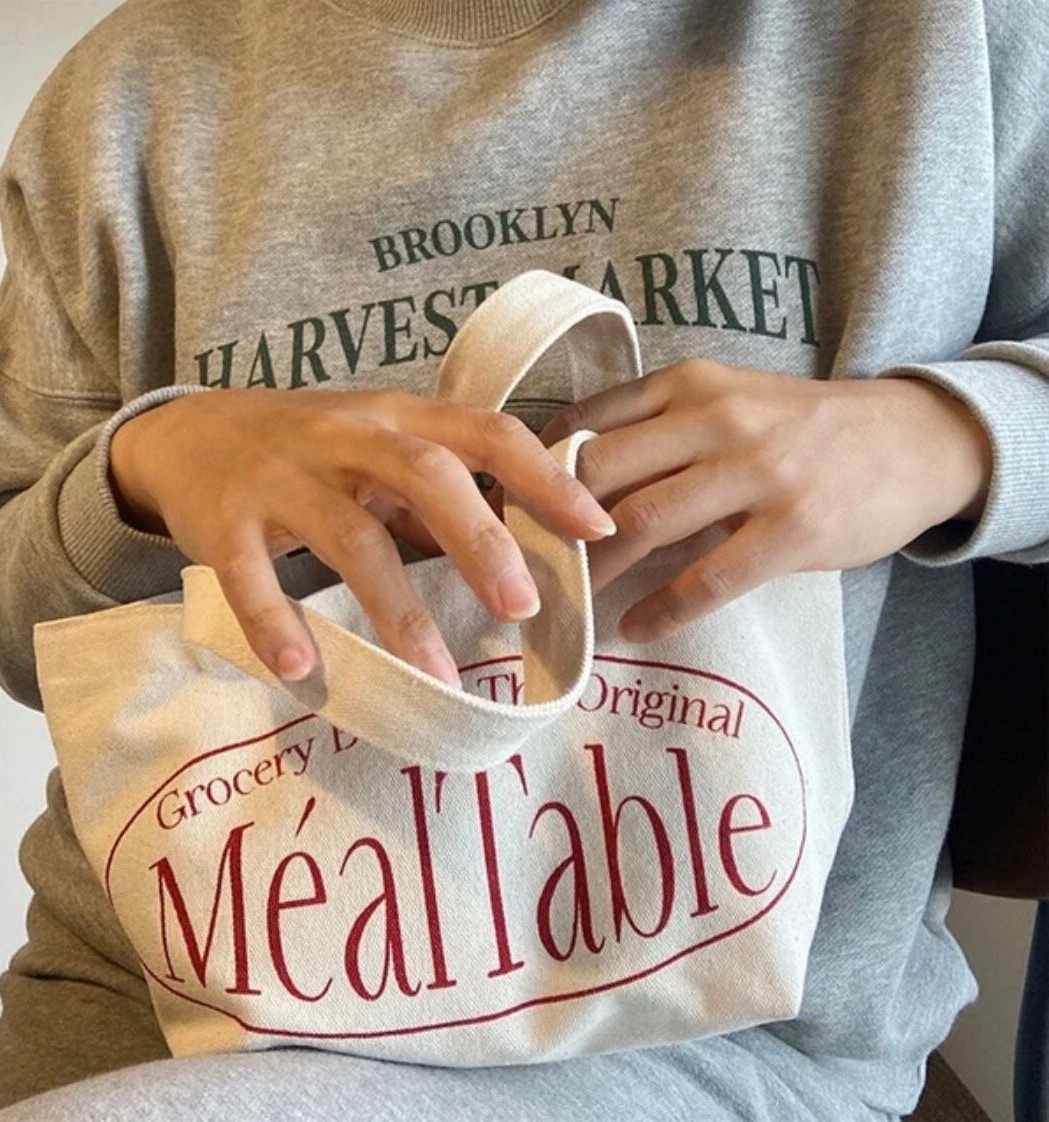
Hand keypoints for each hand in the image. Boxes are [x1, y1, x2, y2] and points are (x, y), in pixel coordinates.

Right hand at [108, 387, 614, 684]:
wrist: (190, 432)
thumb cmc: (310, 450)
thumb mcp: (380, 449)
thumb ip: (443, 492)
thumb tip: (531, 545)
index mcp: (397, 418)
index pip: (484, 433)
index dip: (544, 477)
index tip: (597, 528)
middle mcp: (347, 437)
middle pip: (425, 475)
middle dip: (480, 541)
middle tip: (522, 608)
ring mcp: (283, 478)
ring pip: (351, 536)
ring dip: (398, 610)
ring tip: (437, 677)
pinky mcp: (225, 521)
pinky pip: (249, 575)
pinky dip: (275, 622)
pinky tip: (304, 669)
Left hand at [533, 359, 992, 642]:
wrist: (910, 439)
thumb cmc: (801, 427)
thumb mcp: (726, 401)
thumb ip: (657, 428)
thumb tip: (568, 477)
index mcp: (688, 384)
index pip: (586, 423)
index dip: (530, 471)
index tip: (498, 511)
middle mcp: (716, 418)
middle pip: (600, 472)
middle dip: (546, 523)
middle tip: (512, 566)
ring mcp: (757, 472)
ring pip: (643, 524)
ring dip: (592, 573)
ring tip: (564, 604)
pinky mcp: (793, 529)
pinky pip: (708, 578)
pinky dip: (662, 610)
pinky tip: (634, 629)